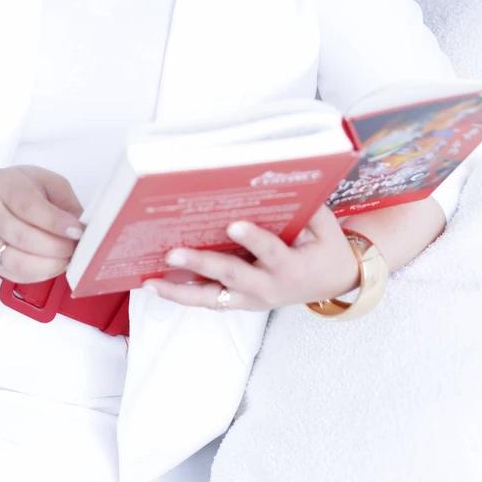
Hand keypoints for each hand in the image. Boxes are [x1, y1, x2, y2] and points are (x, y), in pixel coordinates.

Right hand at [0, 165, 84, 282]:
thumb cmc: (24, 189)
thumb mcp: (49, 183)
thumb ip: (66, 204)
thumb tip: (84, 230)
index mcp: (7, 187)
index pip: (29, 207)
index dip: (55, 222)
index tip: (77, 231)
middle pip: (22, 237)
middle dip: (56, 247)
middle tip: (77, 247)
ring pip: (17, 261)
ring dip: (49, 264)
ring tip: (68, 258)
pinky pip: (17, 275)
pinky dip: (42, 274)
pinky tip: (55, 265)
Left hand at [141, 204, 360, 311]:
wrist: (332, 283)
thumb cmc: (325, 248)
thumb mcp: (324, 226)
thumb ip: (307, 207)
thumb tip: (277, 178)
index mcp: (291, 267)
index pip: (270, 251)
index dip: (253, 240)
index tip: (234, 224)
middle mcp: (268, 288)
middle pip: (231, 277)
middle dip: (200, 265)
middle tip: (172, 253)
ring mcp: (251, 300)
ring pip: (212, 299)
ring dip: (179, 292)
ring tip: (149, 282)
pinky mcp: (239, 303)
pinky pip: (208, 301)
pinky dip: (182, 294)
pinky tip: (155, 285)